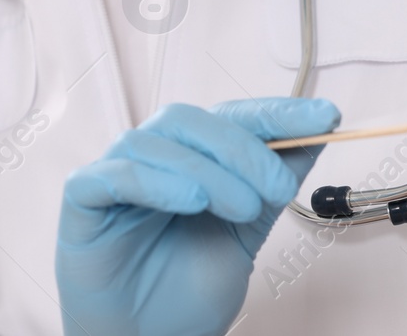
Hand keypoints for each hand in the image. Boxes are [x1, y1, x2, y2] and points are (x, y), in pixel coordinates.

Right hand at [55, 97, 339, 335]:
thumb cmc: (185, 294)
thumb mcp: (246, 233)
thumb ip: (272, 184)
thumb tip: (317, 134)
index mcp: (190, 158)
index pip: (231, 117)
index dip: (277, 112)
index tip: (325, 117)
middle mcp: (151, 158)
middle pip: (191, 120)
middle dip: (243, 148)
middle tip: (279, 188)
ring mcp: (113, 175)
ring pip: (155, 141)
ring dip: (207, 168)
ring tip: (241, 209)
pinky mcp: (82, 202)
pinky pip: (112, 174)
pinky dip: (154, 180)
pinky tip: (190, 200)